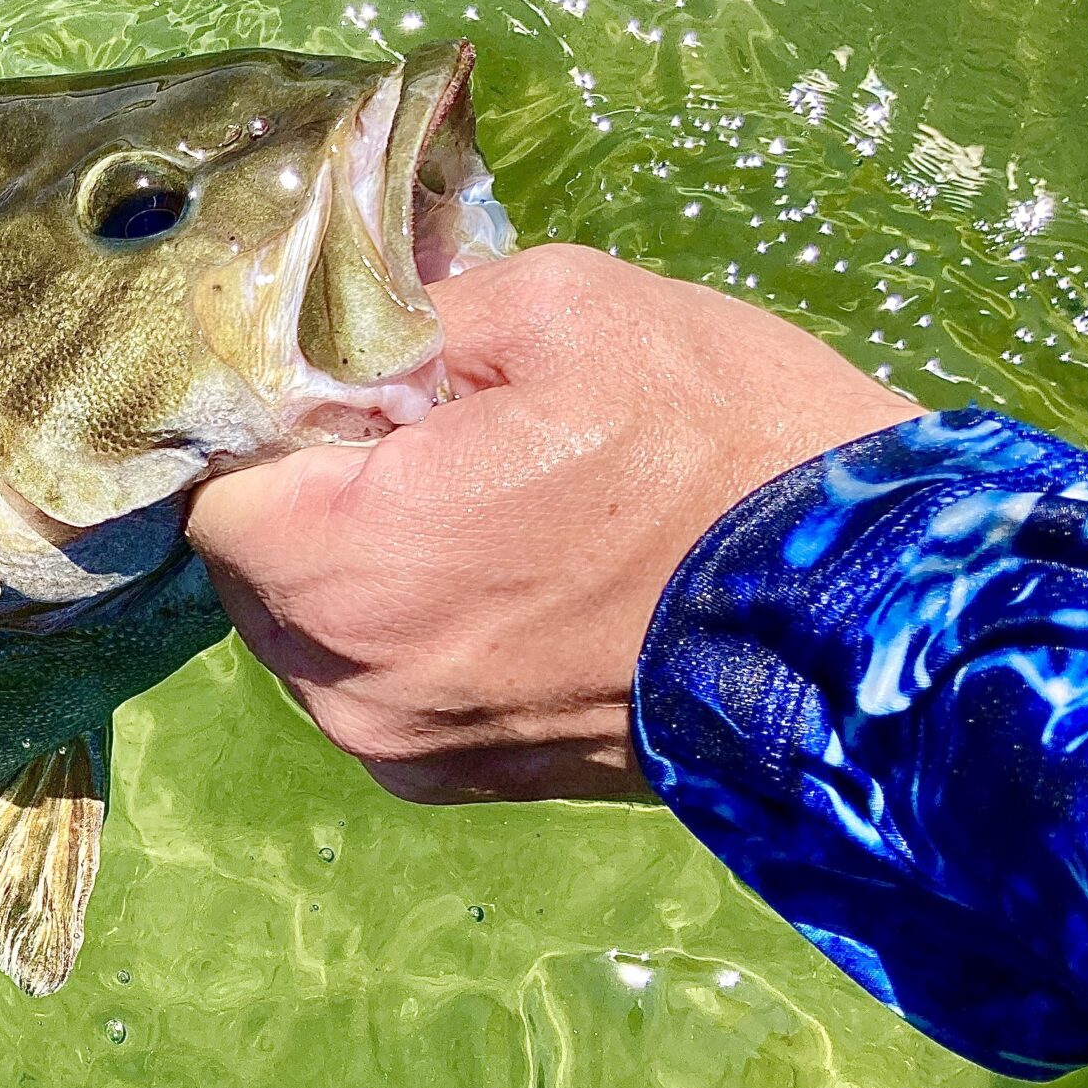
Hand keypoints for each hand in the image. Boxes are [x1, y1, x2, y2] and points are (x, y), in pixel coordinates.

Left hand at [186, 244, 921, 802]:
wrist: (872, 618)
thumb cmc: (725, 451)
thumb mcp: (567, 309)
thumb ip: (404, 311)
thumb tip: (329, 312)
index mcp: (351, 567)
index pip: (215, 487)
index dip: (263, 421)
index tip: (333, 381)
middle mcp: (350, 683)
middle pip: (250, 564)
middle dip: (306, 489)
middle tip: (412, 429)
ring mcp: (399, 743)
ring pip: (304, 626)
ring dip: (352, 558)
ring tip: (466, 499)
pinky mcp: (454, 777)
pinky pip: (373, 679)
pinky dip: (403, 621)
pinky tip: (494, 569)